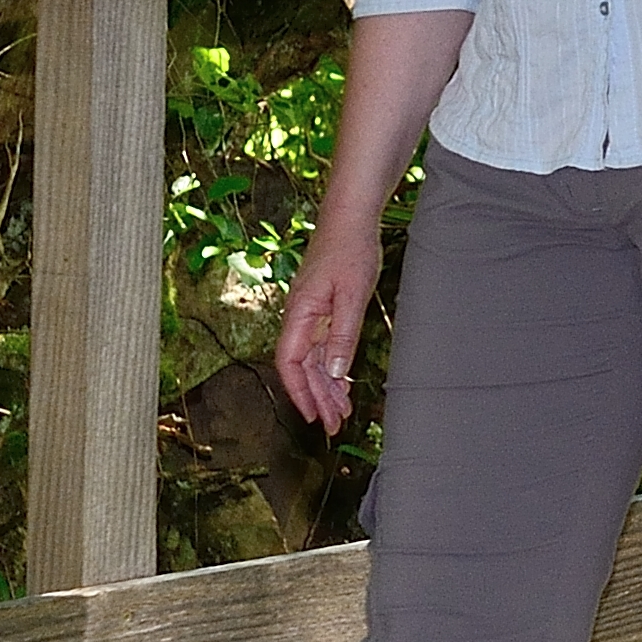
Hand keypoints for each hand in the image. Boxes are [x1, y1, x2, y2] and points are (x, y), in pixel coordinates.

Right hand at [271, 203, 391, 429]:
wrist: (351, 216)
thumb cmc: (350, 249)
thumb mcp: (352, 296)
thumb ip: (342, 336)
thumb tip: (332, 374)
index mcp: (300, 314)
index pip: (290, 363)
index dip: (299, 392)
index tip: (312, 415)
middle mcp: (300, 317)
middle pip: (302, 367)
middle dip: (317, 397)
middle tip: (333, 425)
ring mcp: (311, 313)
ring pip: (313, 359)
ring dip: (326, 386)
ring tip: (342, 411)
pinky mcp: (323, 308)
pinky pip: (323, 345)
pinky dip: (332, 367)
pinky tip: (342, 382)